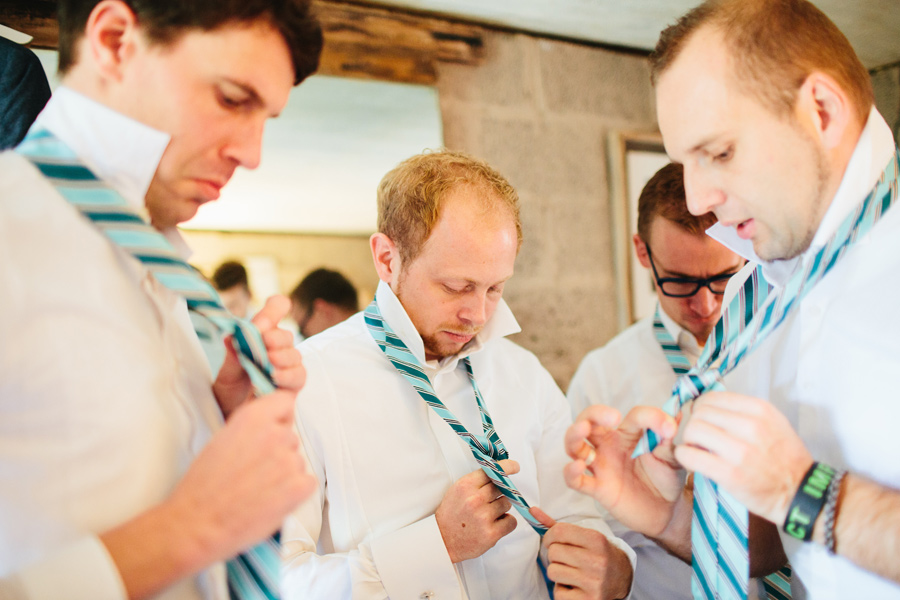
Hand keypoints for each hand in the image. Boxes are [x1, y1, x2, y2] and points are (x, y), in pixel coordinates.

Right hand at [163, 390, 316, 562]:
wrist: (197, 523)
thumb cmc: (203, 486)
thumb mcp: (223, 439)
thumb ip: (251, 428)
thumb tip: (271, 426)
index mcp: (253, 418)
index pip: (284, 402)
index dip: (279, 418)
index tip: (272, 430)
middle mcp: (275, 434)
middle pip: (290, 437)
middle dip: (278, 453)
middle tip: (255, 473)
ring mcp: (289, 460)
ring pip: (297, 462)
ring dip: (285, 475)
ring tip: (258, 491)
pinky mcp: (299, 486)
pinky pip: (307, 483)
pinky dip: (295, 494)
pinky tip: (271, 501)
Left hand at [213, 295, 305, 417]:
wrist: (232, 418)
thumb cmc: (229, 391)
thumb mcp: (225, 373)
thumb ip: (232, 356)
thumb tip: (232, 337)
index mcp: (260, 335)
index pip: (276, 309)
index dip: (276, 308)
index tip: (268, 315)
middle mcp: (276, 348)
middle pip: (286, 334)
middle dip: (275, 337)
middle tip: (263, 341)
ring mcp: (286, 366)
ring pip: (295, 354)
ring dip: (282, 355)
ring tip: (269, 362)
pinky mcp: (293, 385)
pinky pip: (299, 375)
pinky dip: (288, 374)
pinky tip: (275, 377)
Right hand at [435, 459, 519, 562]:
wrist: (442, 541)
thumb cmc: (451, 515)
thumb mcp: (457, 491)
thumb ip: (476, 482)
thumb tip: (498, 473)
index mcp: (465, 486)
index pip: (492, 471)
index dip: (506, 467)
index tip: (514, 466)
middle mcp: (475, 500)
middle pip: (502, 487)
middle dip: (500, 492)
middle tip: (492, 500)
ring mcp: (483, 517)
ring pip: (507, 504)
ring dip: (502, 508)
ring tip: (488, 515)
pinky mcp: (491, 534)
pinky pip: (511, 521)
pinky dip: (506, 523)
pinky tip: (494, 525)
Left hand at [531, 507, 632, 599]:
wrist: (622, 578)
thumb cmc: (598, 554)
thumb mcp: (584, 536)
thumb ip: (557, 525)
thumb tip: (532, 511)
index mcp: (597, 540)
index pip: (560, 532)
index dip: (549, 536)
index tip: (551, 541)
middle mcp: (597, 560)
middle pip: (554, 552)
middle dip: (554, 555)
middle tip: (565, 559)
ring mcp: (594, 582)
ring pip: (553, 572)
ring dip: (557, 572)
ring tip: (570, 572)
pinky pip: (558, 593)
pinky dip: (561, 590)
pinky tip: (574, 586)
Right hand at [563, 405, 683, 537]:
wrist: (668, 511)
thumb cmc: (666, 478)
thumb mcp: (672, 456)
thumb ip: (669, 437)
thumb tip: (677, 412)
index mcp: (629, 433)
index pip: (633, 416)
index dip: (651, 417)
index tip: (669, 428)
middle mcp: (609, 445)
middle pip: (589, 420)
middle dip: (594, 414)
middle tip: (612, 417)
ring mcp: (601, 466)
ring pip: (574, 445)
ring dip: (574, 435)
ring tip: (583, 430)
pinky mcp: (598, 488)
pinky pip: (576, 480)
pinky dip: (571, 472)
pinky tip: (578, 466)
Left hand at [676, 391, 812, 523]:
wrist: (801, 493)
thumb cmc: (785, 458)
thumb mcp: (773, 423)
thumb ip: (744, 412)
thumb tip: (709, 405)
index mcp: (760, 410)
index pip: (712, 397)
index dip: (701, 408)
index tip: (703, 419)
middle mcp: (751, 426)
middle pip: (699, 413)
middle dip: (694, 424)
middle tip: (698, 437)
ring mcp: (740, 451)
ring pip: (692, 431)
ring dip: (688, 440)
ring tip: (697, 449)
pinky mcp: (730, 474)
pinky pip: (690, 456)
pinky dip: (684, 456)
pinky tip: (691, 460)